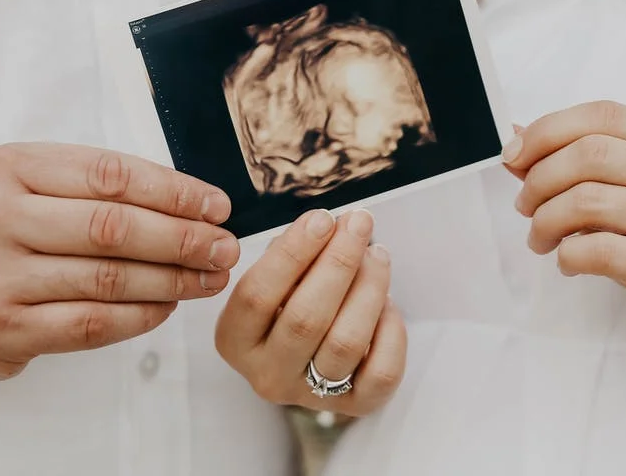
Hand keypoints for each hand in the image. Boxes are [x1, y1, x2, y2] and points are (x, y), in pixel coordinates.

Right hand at [0, 143, 239, 379]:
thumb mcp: (29, 184)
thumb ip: (95, 184)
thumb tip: (192, 202)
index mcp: (8, 168)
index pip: (109, 175)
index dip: (173, 191)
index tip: (216, 205)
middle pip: (112, 228)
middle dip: (182, 238)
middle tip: (224, 246)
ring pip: (108, 278)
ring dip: (172, 279)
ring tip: (210, 277)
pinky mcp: (1, 328)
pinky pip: (91, 322)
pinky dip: (141, 315)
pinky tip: (169, 305)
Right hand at [215, 209, 405, 415]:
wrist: (309, 357)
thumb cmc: (289, 303)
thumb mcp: (274, 280)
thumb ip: (293, 255)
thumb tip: (329, 226)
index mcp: (235, 340)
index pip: (256, 294)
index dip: (292, 253)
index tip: (321, 219)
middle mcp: (266, 374)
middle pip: (305, 318)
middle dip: (338, 262)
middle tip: (359, 224)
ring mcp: (309, 395)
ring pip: (345, 342)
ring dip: (368, 288)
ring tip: (377, 255)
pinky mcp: (353, 406)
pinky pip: (381, 371)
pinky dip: (390, 331)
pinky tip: (387, 302)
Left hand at [502, 101, 625, 362]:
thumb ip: (580, 160)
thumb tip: (515, 134)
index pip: (603, 116)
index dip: (547, 130)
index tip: (514, 155)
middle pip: (590, 154)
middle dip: (539, 179)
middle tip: (526, 206)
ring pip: (587, 201)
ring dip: (545, 221)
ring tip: (541, 238)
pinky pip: (598, 250)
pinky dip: (567, 255)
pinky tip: (568, 262)